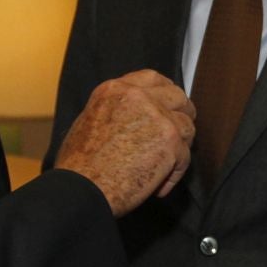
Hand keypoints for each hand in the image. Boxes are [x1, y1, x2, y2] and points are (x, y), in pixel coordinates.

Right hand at [54, 71, 194, 215]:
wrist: (82, 188)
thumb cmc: (79, 164)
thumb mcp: (91, 119)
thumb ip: (118, 110)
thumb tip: (138, 116)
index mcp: (116, 90)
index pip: (153, 79)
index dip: (166, 92)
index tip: (169, 104)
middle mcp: (139, 97)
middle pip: (178, 97)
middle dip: (181, 115)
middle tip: (177, 135)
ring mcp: (158, 117)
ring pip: (187, 126)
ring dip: (179, 147)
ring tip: (163, 167)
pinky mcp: (170, 142)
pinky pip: (185, 156)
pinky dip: (174, 174)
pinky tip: (158, 185)